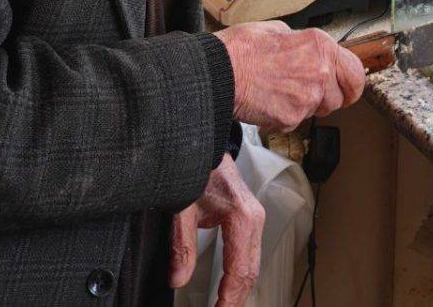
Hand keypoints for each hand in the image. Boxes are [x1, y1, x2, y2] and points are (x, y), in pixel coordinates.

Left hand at [171, 154, 263, 306]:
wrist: (204, 142)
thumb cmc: (197, 166)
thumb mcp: (182, 206)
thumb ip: (182, 244)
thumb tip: (179, 278)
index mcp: (242, 217)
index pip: (239, 271)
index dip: (228, 298)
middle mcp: (253, 219)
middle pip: (250, 272)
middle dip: (236, 299)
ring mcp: (253, 218)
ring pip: (253, 265)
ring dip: (239, 289)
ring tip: (224, 305)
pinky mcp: (247, 218)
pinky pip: (249, 254)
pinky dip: (240, 274)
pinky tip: (230, 286)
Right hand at [215, 21, 365, 129]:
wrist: (219, 73)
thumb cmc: (241, 50)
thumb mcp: (276, 30)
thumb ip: (299, 42)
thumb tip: (304, 48)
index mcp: (319, 46)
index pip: (355, 73)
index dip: (351, 86)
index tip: (346, 90)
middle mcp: (320, 71)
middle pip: (339, 98)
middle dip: (325, 99)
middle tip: (305, 93)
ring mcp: (308, 97)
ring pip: (317, 111)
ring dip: (303, 107)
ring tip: (279, 93)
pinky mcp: (292, 117)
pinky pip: (295, 122)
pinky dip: (283, 116)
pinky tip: (268, 102)